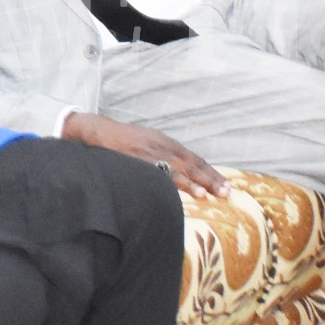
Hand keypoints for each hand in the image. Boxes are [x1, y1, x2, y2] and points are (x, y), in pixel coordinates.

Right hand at [62, 110, 228, 199]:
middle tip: (228, 192)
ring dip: (196, 181)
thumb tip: (176, 176)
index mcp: (166, 143)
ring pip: (178, 168)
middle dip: (211, 178)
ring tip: (210, 194)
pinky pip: (157, 172)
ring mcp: (150, 152)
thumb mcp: (145, 144)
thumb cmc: (120, 141)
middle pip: (192, 163)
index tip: (226, 185)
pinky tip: (180, 189)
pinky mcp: (137, 159)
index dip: (210, 172)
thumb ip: (160, 157)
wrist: (96, 130)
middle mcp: (162, 146)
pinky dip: (171, 181)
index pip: (194, 159)